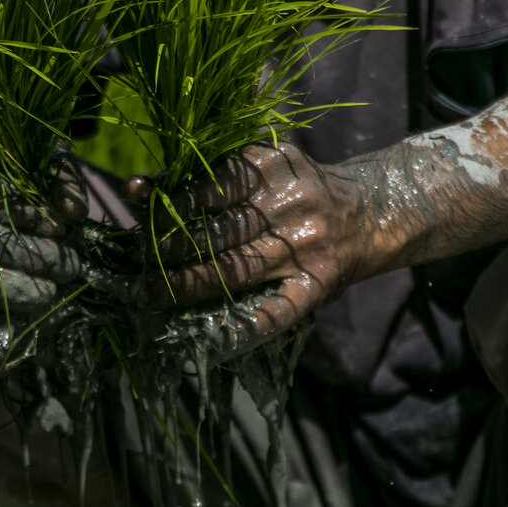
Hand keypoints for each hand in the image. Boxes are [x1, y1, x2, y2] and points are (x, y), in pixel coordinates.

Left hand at [126, 140, 369, 347]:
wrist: (371, 211)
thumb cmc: (296, 189)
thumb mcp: (261, 167)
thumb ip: (206, 175)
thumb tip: (137, 189)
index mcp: (271, 169)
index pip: (207, 188)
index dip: (168, 205)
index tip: (140, 217)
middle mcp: (288, 205)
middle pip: (215, 232)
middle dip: (168, 251)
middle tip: (136, 266)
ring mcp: (303, 248)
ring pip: (233, 271)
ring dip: (186, 286)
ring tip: (150, 295)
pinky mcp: (318, 284)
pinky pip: (278, 311)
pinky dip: (246, 328)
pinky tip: (215, 339)